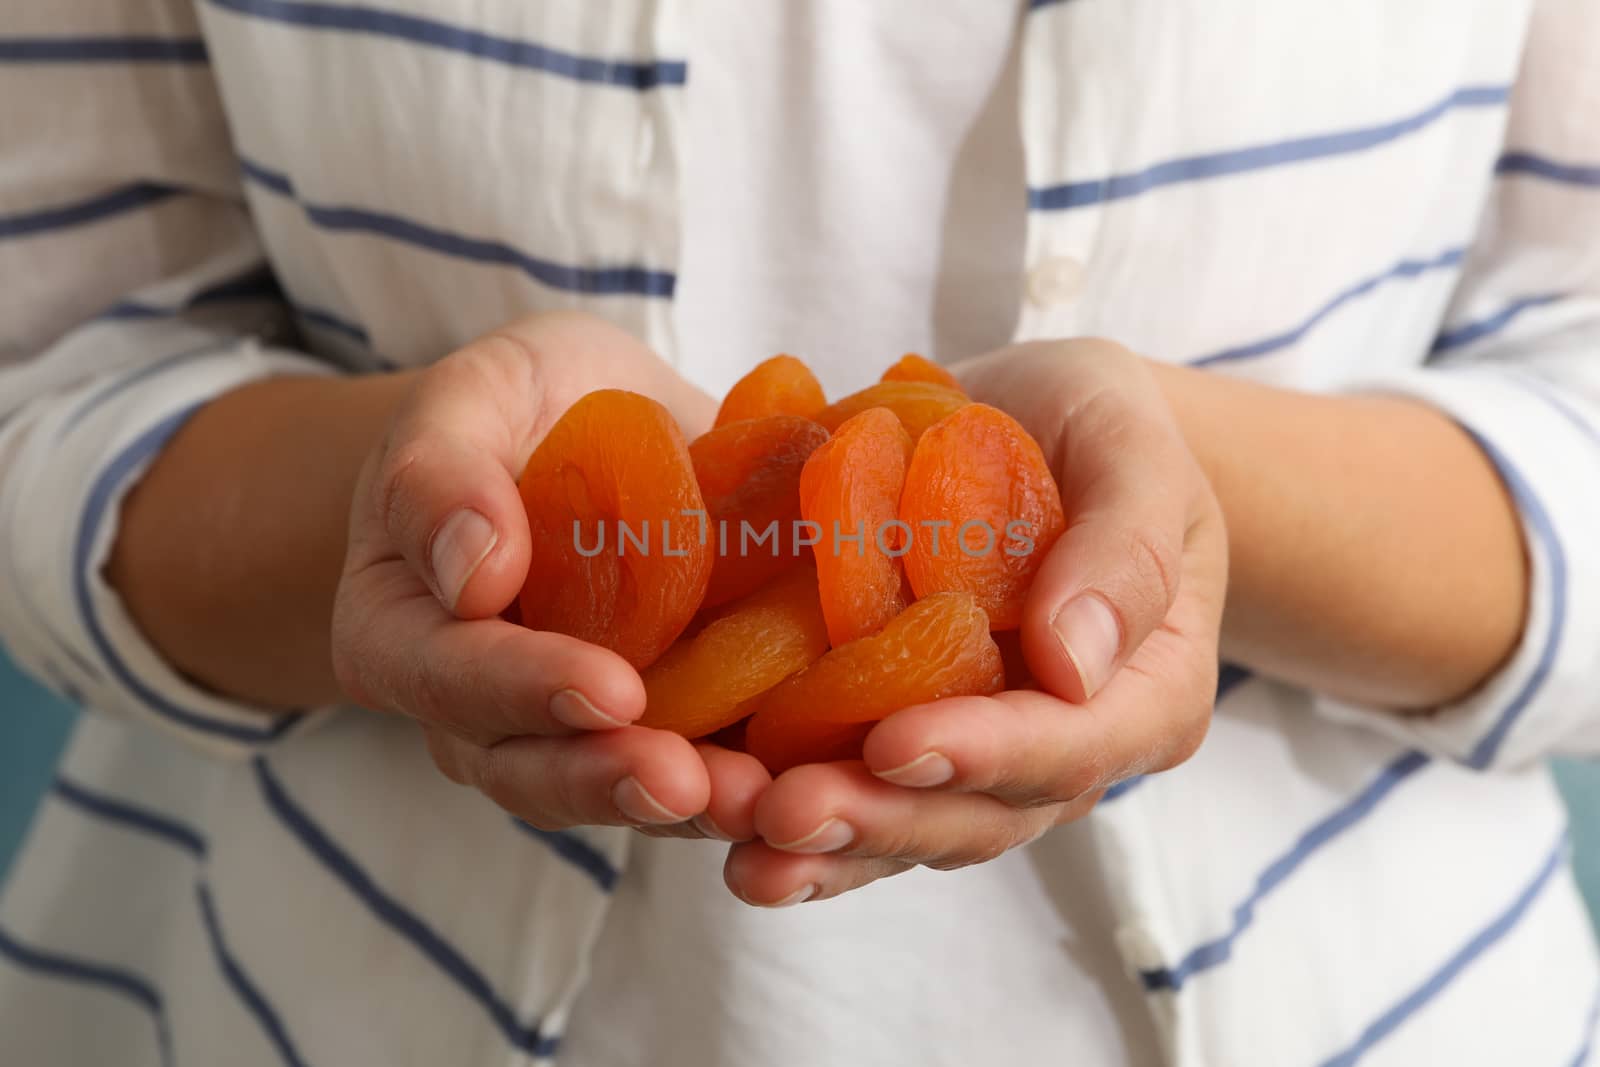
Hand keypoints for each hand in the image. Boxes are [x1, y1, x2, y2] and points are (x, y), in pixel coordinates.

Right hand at [331, 312, 770, 837]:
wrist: (590, 426)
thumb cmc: (511, 408)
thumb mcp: (468, 400)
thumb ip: (440, 476)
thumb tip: (471, 569)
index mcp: (403, 634)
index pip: (450, 676)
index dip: (526, 689)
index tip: (611, 689)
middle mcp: (480, 709)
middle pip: (529, 768)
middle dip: (610, 779)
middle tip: (685, 782)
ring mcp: (573, 730)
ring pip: (616, 789)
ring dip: (685, 804)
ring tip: (755, 799)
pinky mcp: (664, 727)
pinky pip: (696, 765)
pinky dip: (748, 778)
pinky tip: (806, 777)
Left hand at [723, 339, 1227, 905]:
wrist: (1026, 424)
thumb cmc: (1096, 425)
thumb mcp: (1130, 448)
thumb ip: (1123, 547)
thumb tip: (1077, 664)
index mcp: (1141, 695)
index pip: (1071, 747)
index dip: (986, 756)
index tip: (897, 744)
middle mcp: (1054, 750)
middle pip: (976, 815)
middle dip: (880, 820)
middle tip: (787, 814)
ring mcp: (968, 754)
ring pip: (901, 824)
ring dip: (820, 845)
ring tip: (738, 844)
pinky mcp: (888, 734)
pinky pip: (843, 786)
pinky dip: (779, 810)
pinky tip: (712, 817)